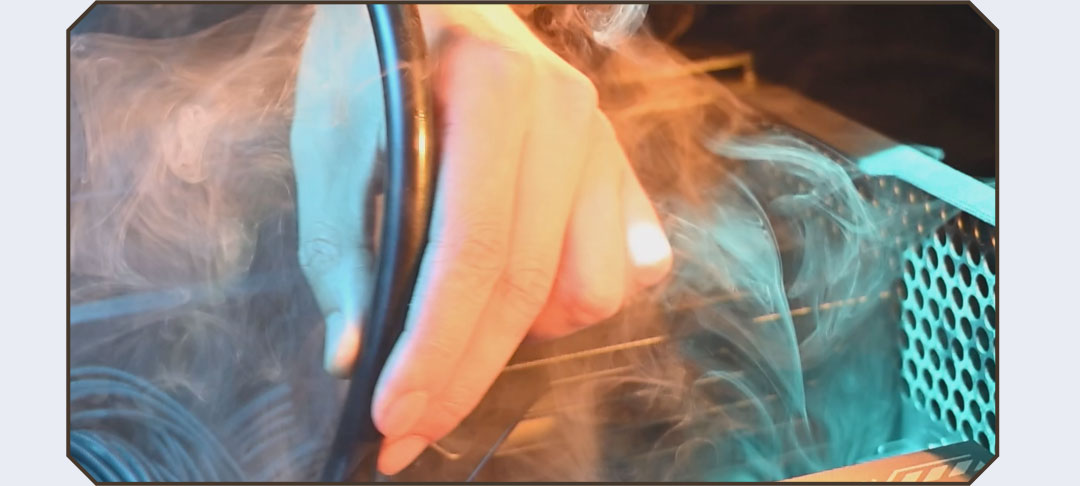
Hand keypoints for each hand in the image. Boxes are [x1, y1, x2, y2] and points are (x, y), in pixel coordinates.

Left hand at [291, 5, 672, 475]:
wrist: (429, 0)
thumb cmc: (376, 56)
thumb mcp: (335, 138)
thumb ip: (344, 247)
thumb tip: (354, 353)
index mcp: (492, 93)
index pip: (471, 253)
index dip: (432, 348)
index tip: (393, 415)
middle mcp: (564, 115)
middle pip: (527, 286)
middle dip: (464, 372)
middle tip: (410, 425)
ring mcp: (600, 140)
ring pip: (592, 288)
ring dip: (525, 334)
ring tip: (464, 328)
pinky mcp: (616, 164)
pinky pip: (627, 264)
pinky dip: (577, 298)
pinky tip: (527, 296)